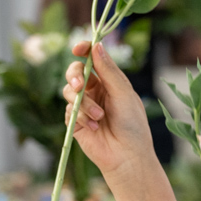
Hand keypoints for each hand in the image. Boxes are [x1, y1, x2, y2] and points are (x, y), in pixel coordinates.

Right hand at [63, 41, 158, 185]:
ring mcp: (83, 106)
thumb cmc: (132, 124)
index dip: (83, 50)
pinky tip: (96, 128)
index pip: (92, 58)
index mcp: (109, 81)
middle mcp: (95, 91)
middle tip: (80, 85)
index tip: (77, 49)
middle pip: (74, 72)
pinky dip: (82, 117)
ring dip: (84, 104)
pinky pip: (68, 111)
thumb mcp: (123, 93)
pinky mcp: (74, 122)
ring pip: (69, 92)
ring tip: (99, 117)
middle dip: (74, 76)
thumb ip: (108, 70)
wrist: (127, 155)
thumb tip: (96, 45)